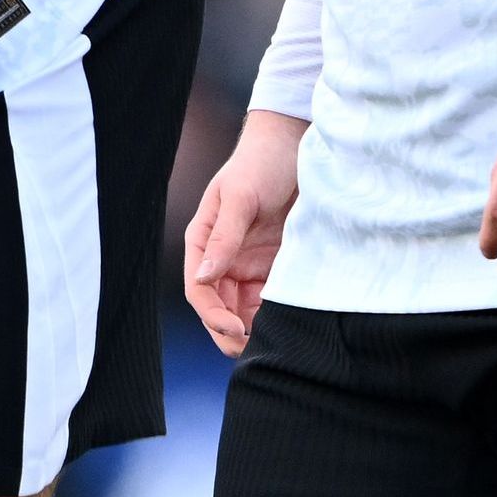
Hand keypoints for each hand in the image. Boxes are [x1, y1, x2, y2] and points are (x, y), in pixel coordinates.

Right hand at [182, 112, 304, 355]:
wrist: (297, 146)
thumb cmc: (261, 163)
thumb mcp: (240, 196)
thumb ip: (224, 236)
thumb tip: (204, 276)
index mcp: (203, 241)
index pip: (199, 289)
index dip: (213, 315)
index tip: (236, 329)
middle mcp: (223, 257)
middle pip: (219, 307)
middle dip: (231, 332)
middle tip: (253, 350)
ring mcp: (249, 262)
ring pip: (245, 308)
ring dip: (255, 327)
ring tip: (276, 340)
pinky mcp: (275, 264)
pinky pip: (271, 298)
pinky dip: (277, 314)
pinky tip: (291, 321)